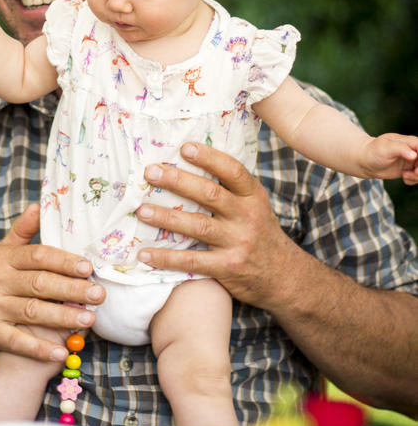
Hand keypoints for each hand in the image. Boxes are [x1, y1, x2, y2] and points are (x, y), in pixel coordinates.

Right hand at [0, 204, 104, 361]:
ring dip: (64, 317)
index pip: (38, 256)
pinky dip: (40, 348)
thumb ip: (22, 230)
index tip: (88, 268)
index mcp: (2, 258)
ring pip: (34, 312)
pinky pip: (18, 342)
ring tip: (90, 319)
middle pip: (40, 283)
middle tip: (98, 295)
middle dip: (72, 289)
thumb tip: (40, 205)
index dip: (64, 261)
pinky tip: (62, 351)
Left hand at [135, 142, 297, 309]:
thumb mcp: (255, 206)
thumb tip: (190, 162)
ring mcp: (237, 243)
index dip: (209, 158)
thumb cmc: (259, 234)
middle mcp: (246, 217)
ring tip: (142, 210)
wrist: (284, 277)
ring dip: (167, 217)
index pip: (232, 171)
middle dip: (178, 181)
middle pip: (210, 194)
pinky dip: (166, 258)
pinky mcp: (227, 268)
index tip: (185, 148)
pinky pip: (192, 261)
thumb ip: (230, 188)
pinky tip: (145, 253)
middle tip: (151, 172)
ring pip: (198, 226)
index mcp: (252, 196)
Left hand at [362, 133, 417, 184]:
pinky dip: (413, 180)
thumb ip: (400, 149)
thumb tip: (414, 155)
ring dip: (417, 176)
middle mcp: (414, 151)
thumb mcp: (386, 148)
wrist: (365, 161)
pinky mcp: (409, 170)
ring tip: (405, 175)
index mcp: (411, 142)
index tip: (416, 167)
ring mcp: (412, 161)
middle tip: (413, 173)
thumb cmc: (373, 151)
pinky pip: (417, 178)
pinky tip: (404, 177)